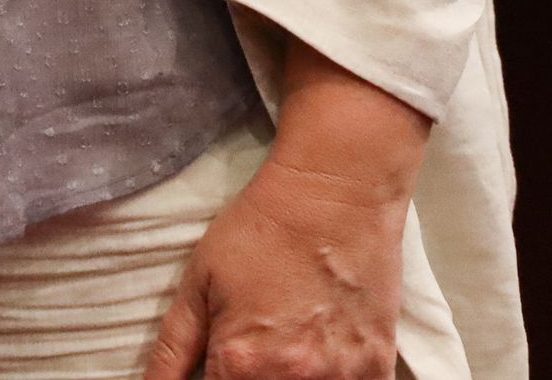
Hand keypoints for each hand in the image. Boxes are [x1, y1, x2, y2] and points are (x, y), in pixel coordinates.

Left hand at [146, 44, 428, 379]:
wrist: (335, 191)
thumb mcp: (200, 281)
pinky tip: (326, 349)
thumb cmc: (263, 229)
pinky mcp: (378, 370)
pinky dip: (335, 377)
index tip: (225, 364)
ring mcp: (342, 379)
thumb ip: (172, 351)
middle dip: (254, 377)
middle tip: (261, 344)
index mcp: (241, 364)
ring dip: (296, 377)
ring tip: (294, 339)